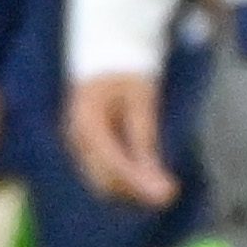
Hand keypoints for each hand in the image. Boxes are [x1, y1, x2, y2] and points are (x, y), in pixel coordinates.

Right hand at [64, 71, 176, 206]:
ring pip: (103, 181)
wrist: (107, 52)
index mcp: (87, 122)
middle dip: (137, 190)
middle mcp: (76, 138)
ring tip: (163, 186)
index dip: (140, 183)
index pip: (113, 164)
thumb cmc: (127, 70)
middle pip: (104, 180)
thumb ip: (145, 138)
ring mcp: (77, 145)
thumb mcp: (141, 100)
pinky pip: (103, 173)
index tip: (167, 194)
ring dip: (131, 188)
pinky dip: (125, 179)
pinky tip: (148, 176)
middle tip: (170, 192)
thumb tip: (156, 178)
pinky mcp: (84, 148)